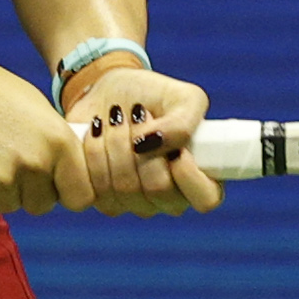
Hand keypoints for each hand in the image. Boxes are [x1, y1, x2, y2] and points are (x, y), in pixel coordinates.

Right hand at [0, 52, 93, 216]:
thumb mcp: (35, 106)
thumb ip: (57, 141)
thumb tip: (71, 169)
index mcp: (57, 142)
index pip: (81, 196)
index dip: (70, 192)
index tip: (60, 187)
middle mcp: (34, 166)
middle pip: (44, 204)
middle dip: (33, 190)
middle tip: (13, 162)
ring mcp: (1, 183)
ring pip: (13, 205)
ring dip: (4, 190)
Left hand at [60, 62, 221, 216]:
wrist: (107, 94)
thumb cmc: (152, 96)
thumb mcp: (182, 97)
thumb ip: (183, 121)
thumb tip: (154, 143)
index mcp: (200, 179)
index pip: (206, 199)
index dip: (188, 174)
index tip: (176, 145)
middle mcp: (170, 198)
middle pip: (158, 189)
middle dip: (142, 143)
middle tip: (136, 113)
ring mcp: (135, 203)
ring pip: (123, 187)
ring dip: (114, 142)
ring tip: (114, 117)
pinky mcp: (103, 200)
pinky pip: (95, 188)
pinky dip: (92, 152)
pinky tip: (94, 132)